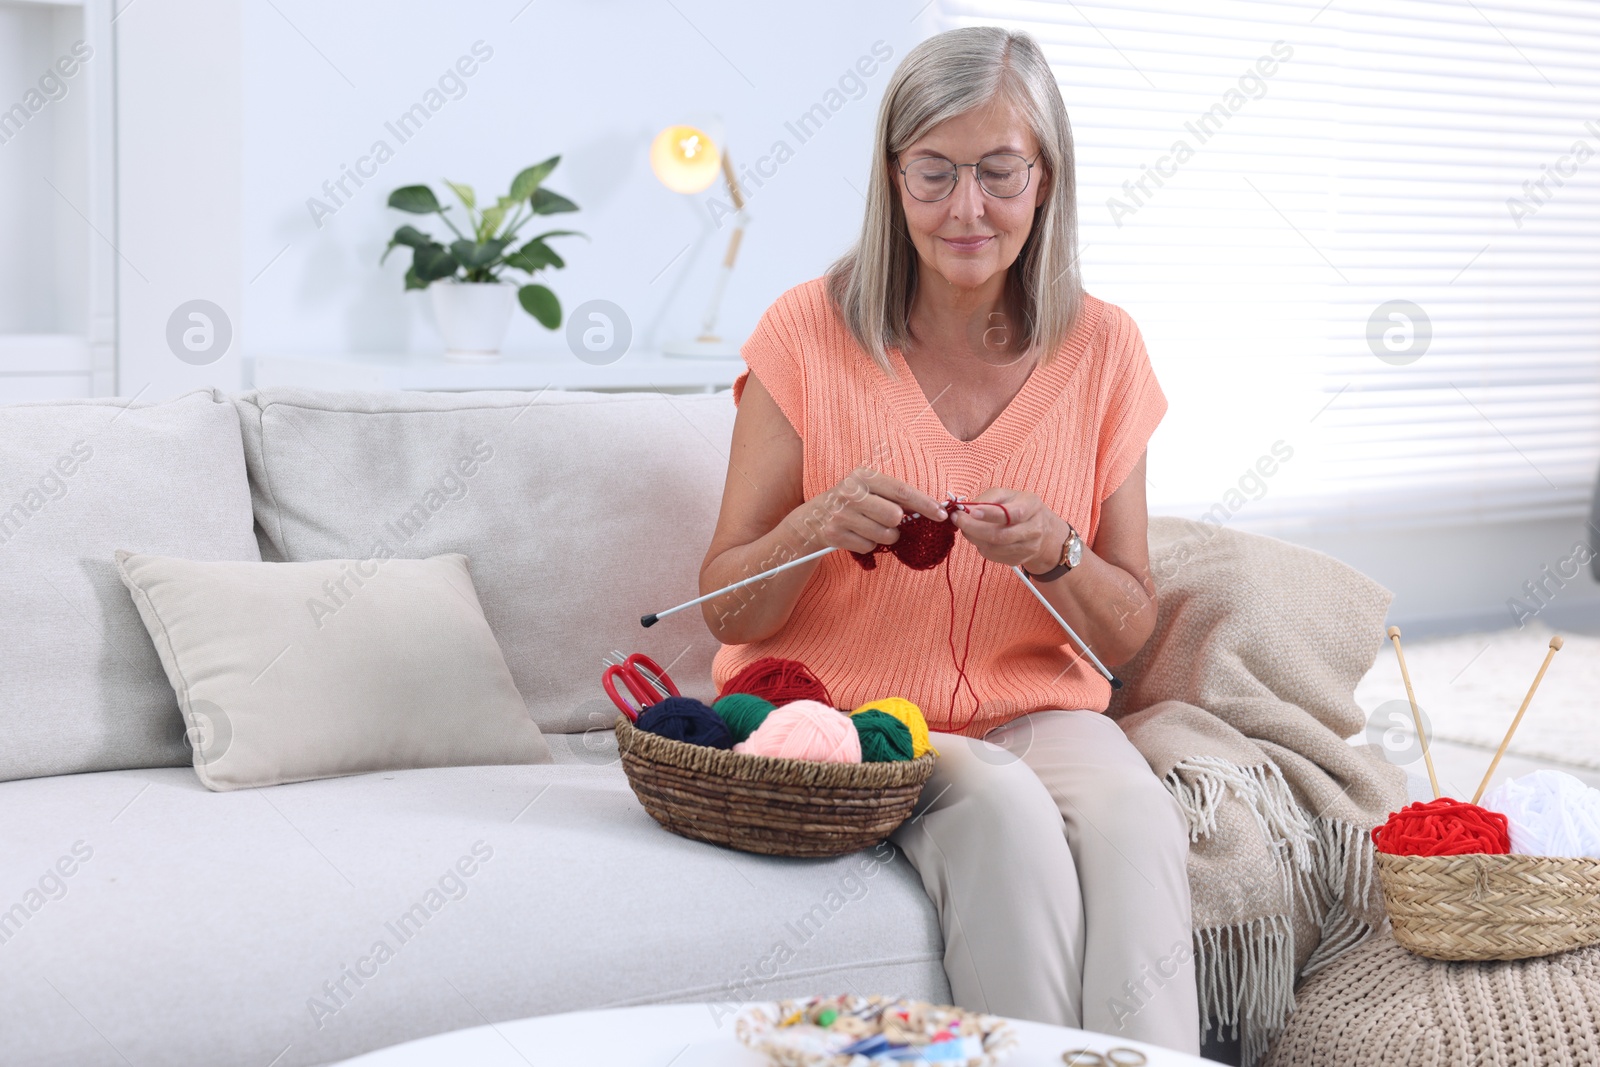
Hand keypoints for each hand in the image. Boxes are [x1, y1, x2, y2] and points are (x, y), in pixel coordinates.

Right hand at [801, 467, 947, 554]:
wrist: (813, 517)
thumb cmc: (853, 502)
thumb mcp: (870, 490)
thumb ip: (897, 497)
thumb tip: (934, 509)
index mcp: (864, 475)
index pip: (902, 491)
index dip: (925, 504)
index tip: (942, 514)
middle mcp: (851, 492)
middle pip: (895, 516)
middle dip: (899, 524)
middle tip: (889, 521)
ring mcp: (842, 514)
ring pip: (885, 535)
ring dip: (885, 536)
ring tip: (871, 528)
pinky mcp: (835, 534)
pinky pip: (869, 547)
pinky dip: (868, 545)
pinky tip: (857, 535)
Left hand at [949, 488, 1067, 570]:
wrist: (1044, 531)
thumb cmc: (1020, 507)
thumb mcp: (1008, 495)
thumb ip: (988, 498)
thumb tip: (965, 507)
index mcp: (1032, 507)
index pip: (1011, 514)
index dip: (989, 514)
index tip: (970, 511)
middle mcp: (1033, 530)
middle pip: (1000, 535)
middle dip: (973, 528)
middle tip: (957, 519)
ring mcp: (1026, 548)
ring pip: (994, 548)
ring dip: (973, 537)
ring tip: (964, 526)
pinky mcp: (1017, 560)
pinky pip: (993, 556)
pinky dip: (979, 545)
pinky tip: (977, 536)